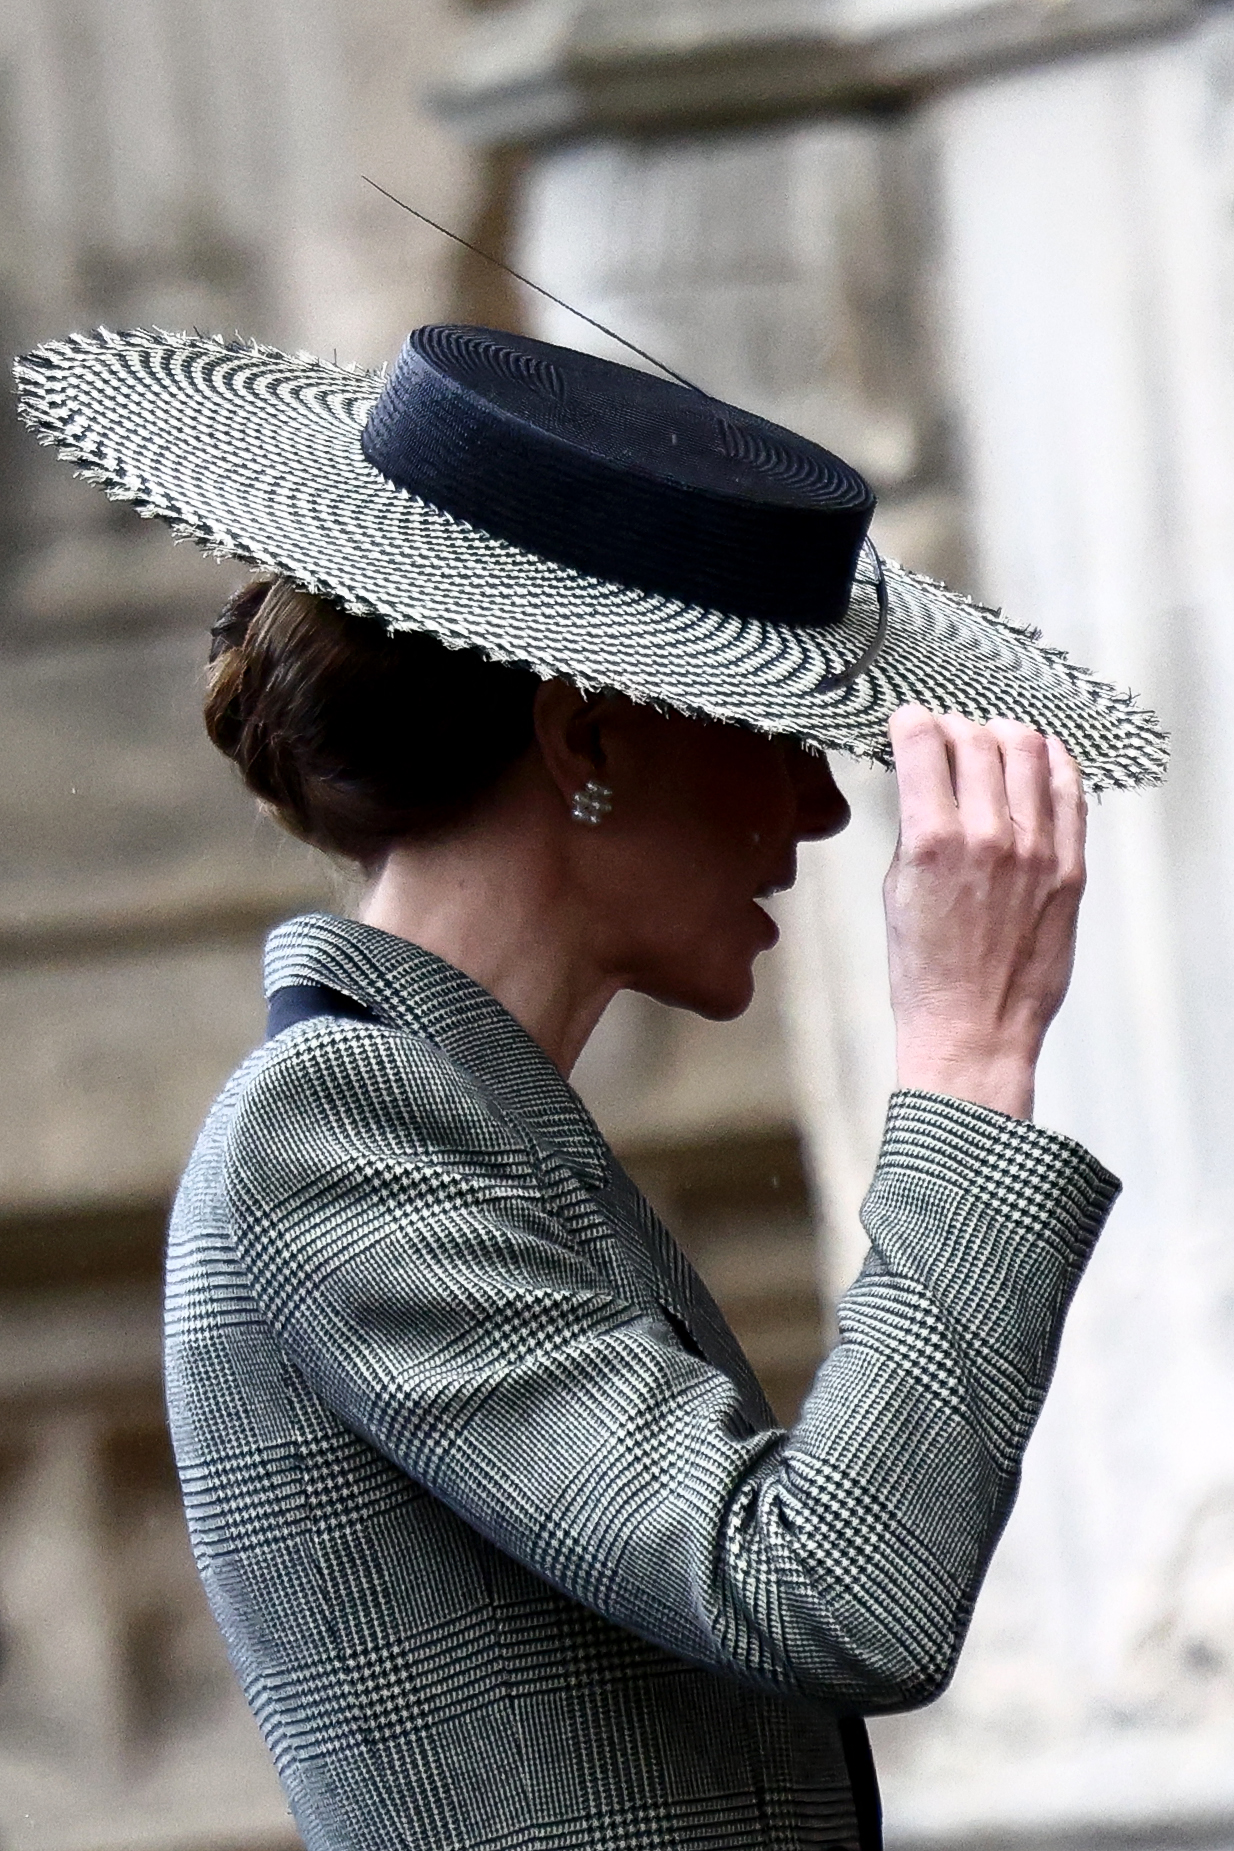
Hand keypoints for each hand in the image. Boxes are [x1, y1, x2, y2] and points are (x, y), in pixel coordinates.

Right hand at [883, 704, 1085, 1119]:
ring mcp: (1037, 851)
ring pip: (1028, 752)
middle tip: (948, 735)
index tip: (909, 721)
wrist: (974, 1029)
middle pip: (977, 739)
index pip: (924, 743)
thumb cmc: (926, 973)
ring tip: (994, 740)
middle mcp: (988, 836)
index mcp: (932, 841)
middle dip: (956, 726)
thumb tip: (924, 784)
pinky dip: (1054, 764)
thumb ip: (913, 830)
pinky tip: (1042, 758)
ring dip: (1005, 735)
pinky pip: (1070, 793)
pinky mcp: (1070, 869)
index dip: (912, 721)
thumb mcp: (896, 891)